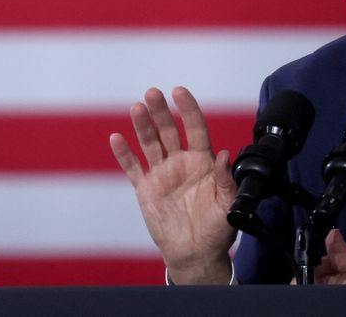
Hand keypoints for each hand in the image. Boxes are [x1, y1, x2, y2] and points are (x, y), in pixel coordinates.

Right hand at [110, 86, 237, 283]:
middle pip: (169, 130)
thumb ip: (226, 179)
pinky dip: (124, 154)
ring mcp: (162, 173)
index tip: (179, 92)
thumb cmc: (217, 228)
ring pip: (150, 143)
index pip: (195, 128)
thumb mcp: (228, 204)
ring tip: (137, 108)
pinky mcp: (146, 188)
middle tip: (152, 93)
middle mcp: (181, 162)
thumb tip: (226, 155)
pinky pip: (133, 168)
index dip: (188, 109)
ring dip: (143, 125)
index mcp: (203, 161)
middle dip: (161, 111)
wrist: (196, 253)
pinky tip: (117, 139)